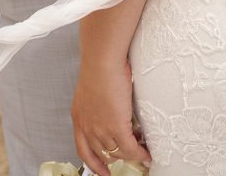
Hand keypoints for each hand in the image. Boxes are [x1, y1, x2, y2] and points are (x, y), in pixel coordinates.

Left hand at [71, 57, 151, 175]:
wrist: (102, 60)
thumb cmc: (99, 65)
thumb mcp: (91, 89)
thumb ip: (96, 102)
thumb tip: (109, 105)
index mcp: (79, 117)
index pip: (83, 150)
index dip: (94, 163)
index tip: (102, 172)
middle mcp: (87, 127)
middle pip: (103, 153)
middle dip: (116, 157)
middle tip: (129, 155)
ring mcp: (101, 129)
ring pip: (118, 152)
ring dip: (130, 154)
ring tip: (141, 150)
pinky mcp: (116, 127)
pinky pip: (131, 148)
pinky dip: (140, 153)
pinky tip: (146, 153)